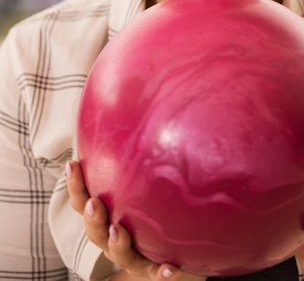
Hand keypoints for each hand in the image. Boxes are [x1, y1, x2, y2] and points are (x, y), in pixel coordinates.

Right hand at [66, 161, 205, 280]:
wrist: (163, 249)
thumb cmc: (145, 204)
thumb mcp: (137, 177)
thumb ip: (134, 149)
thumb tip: (141, 99)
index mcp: (103, 212)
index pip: (81, 197)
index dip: (75, 182)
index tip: (73, 163)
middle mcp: (111, 234)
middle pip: (93, 228)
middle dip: (91, 215)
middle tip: (93, 202)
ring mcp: (130, 254)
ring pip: (118, 252)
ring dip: (116, 243)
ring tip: (119, 231)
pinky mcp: (150, 268)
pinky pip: (154, 271)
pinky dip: (159, 271)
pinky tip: (171, 269)